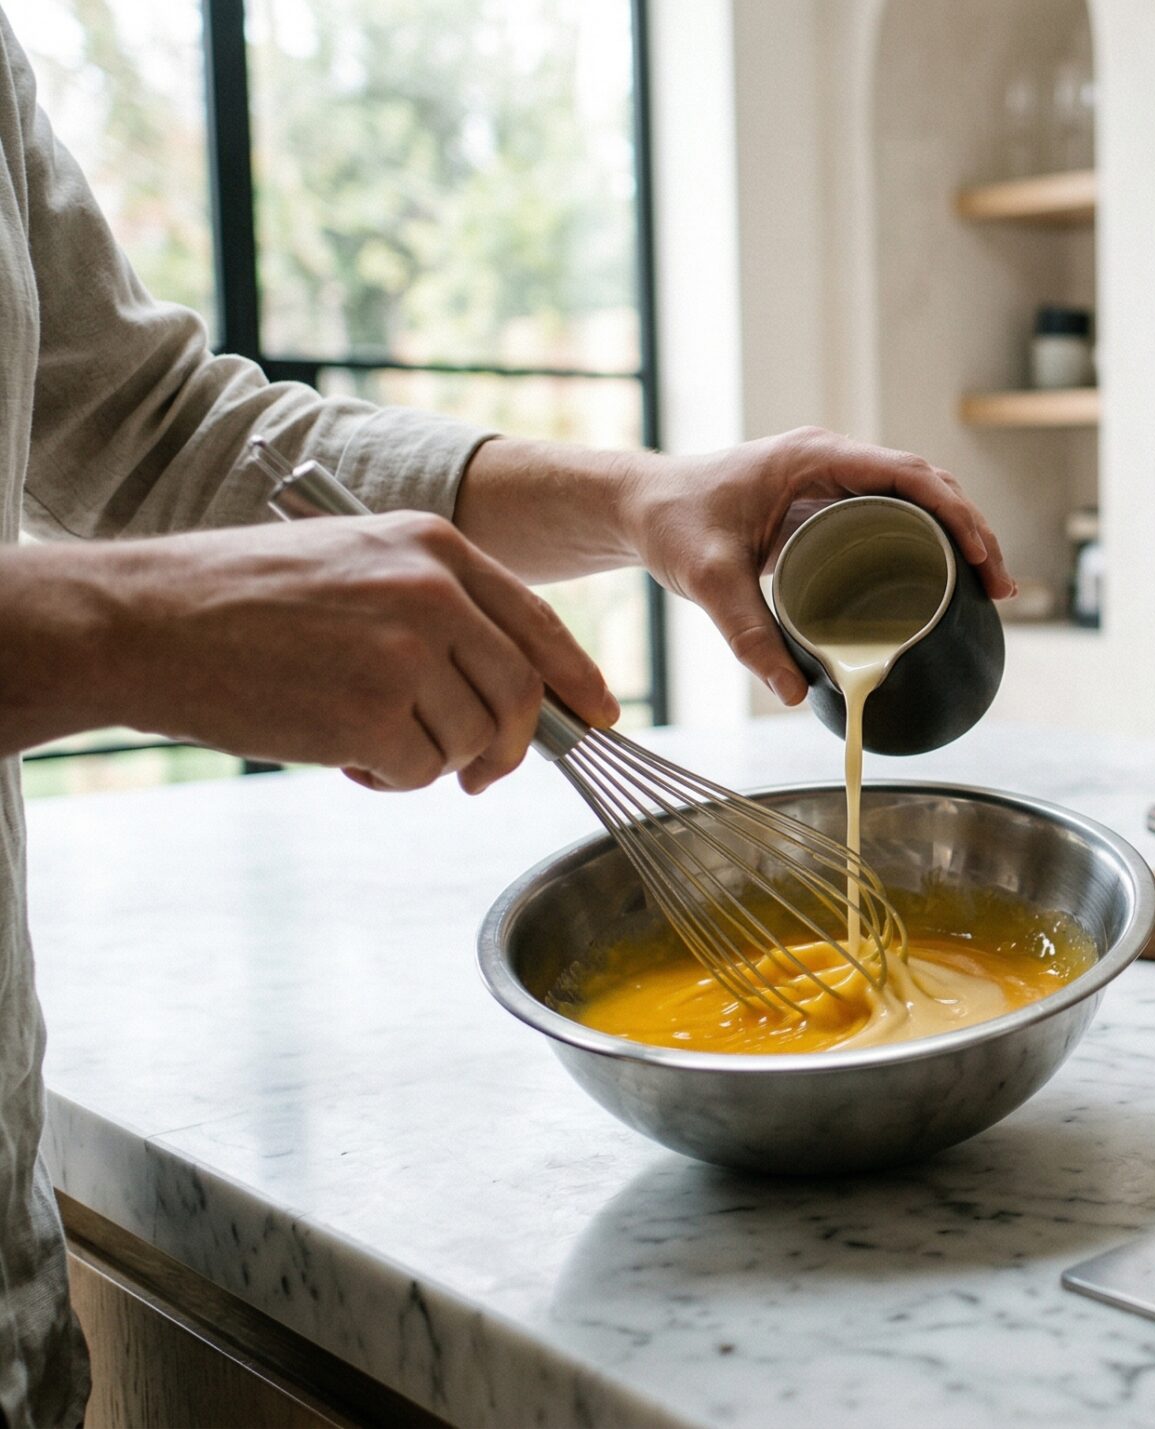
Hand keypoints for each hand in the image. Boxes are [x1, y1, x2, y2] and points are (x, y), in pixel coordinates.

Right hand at [86, 515, 617, 792]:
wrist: (141, 620)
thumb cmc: (240, 598)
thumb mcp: (356, 563)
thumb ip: (439, 608)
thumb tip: (518, 685)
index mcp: (435, 547)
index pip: (539, 623)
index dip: (578, 679)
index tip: (600, 717)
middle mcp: (432, 593)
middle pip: (522, 694)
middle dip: (511, 745)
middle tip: (479, 769)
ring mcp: (403, 652)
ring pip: (475, 739)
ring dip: (435, 760)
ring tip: (370, 740)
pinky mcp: (368, 712)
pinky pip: (419, 770)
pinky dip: (389, 777)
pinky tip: (341, 753)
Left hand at [615, 428, 1014, 704]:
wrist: (641, 507)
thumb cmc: (672, 524)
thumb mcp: (707, 579)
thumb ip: (746, 634)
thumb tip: (795, 692)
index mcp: (815, 458)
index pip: (908, 474)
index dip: (955, 512)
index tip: (981, 556)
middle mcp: (833, 460)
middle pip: (928, 485)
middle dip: (973, 532)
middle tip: (1001, 588)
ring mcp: (835, 479)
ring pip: (919, 498)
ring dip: (960, 535)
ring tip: (991, 590)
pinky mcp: (831, 502)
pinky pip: (896, 512)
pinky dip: (932, 540)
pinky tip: (951, 577)